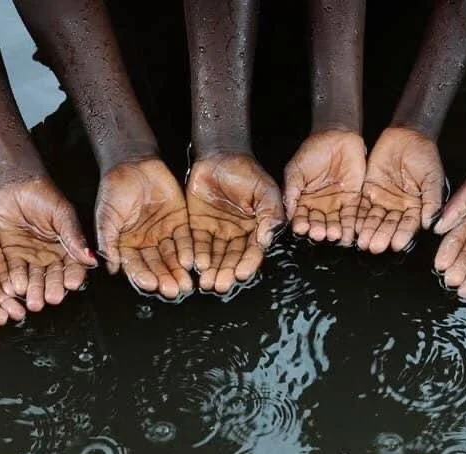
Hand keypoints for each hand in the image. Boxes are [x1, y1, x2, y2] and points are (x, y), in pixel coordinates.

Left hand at [0, 177, 95, 311]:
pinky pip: (14, 270)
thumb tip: (90, 257)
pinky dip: (15, 279)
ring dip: (34, 289)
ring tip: (34, 300)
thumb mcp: (64, 215)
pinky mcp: (13, 254)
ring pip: (35, 277)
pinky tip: (17, 288)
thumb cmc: (45, 196)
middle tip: (51, 298)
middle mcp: (52, 255)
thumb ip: (75, 237)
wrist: (18, 185)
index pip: (73, 267)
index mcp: (69, 247)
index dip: (73, 276)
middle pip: (54, 276)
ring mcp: (33, 256)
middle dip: (52, 288)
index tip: (71, 284)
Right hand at [96, 158, 192, 298]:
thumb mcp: (106, 216)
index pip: (136, 265)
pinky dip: (188, 251)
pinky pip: (185, 240)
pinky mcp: (180, 222)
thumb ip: (108, 242)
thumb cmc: (114, 188)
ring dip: (178, 271)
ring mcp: (164, 233)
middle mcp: (147, 243)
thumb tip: (111, 268)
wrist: (133, 163)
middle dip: (165, 278)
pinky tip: (191, 262)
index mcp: (128, 244)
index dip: (143, 276)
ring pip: (172, 257)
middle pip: (157, 265)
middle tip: (173, 290)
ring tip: (185, 284)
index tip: (150, 284)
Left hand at [186, 152, 284, 292]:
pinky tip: (195, 265)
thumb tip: (266, 240)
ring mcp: (218, 231)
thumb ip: (270, 214)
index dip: (247, 263)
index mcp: (256, 228)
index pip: (252, 250)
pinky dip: (196, 255)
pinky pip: (198, 243)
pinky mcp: (199, 226)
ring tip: (206, 283)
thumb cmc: (246, 171)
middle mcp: (237, 234)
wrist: (219, 155)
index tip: (240, 274)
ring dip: (211, 270)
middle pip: (232, 258)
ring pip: (215, 255)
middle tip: (219, 285)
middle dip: (226, 272)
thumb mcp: (265, 191)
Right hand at [284, 129, 364, 244]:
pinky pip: (352, 215)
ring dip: (334, 230)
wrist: (335, 137)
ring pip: (334, 222)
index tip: (302, 228)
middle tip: (319, 234)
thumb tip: (287, 214)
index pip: (301, 217)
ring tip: (334, 235)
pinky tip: (349, 234)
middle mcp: (318, 206)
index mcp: (303, 201)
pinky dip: (351, 225)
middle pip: (318, 223)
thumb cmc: (311, 152)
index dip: (301, 224)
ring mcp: (335, 204)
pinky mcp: (352, 200)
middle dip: (318, 229)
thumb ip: (291, 192)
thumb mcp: (295, 171)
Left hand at [356, 126, 443, 252]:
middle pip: (389, 225)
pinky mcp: (367, 192)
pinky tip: (354, 228)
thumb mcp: (432, 177)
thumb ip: (431, 200)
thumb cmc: (424, 155)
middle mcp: (397, 207)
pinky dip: (358, 218)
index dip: (402, 234)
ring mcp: (382, 200)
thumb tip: (430, 223)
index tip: (396, 244)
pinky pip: (362, 208)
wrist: (405, 136)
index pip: (408, 224)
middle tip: (375, 247)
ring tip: (364, 243)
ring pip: (374, 220)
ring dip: (369, 231)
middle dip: (382, 236)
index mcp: (415, 206)